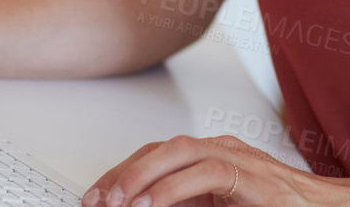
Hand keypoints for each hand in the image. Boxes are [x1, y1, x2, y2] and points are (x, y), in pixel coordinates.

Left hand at [83, 134, 349, 206]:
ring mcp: (240, 159)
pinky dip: (173, 190)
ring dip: (142, 176)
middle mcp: (224, 152)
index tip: (96, 196)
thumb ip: (190, 206)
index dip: (123, 172)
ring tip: (116, 200)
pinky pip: (207, 173)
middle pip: (161, 148)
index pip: (157, 155)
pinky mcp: (253, 176)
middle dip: (123, 172)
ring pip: (180, 152)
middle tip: (96, 200)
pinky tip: (150, 205)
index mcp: (214, 160)